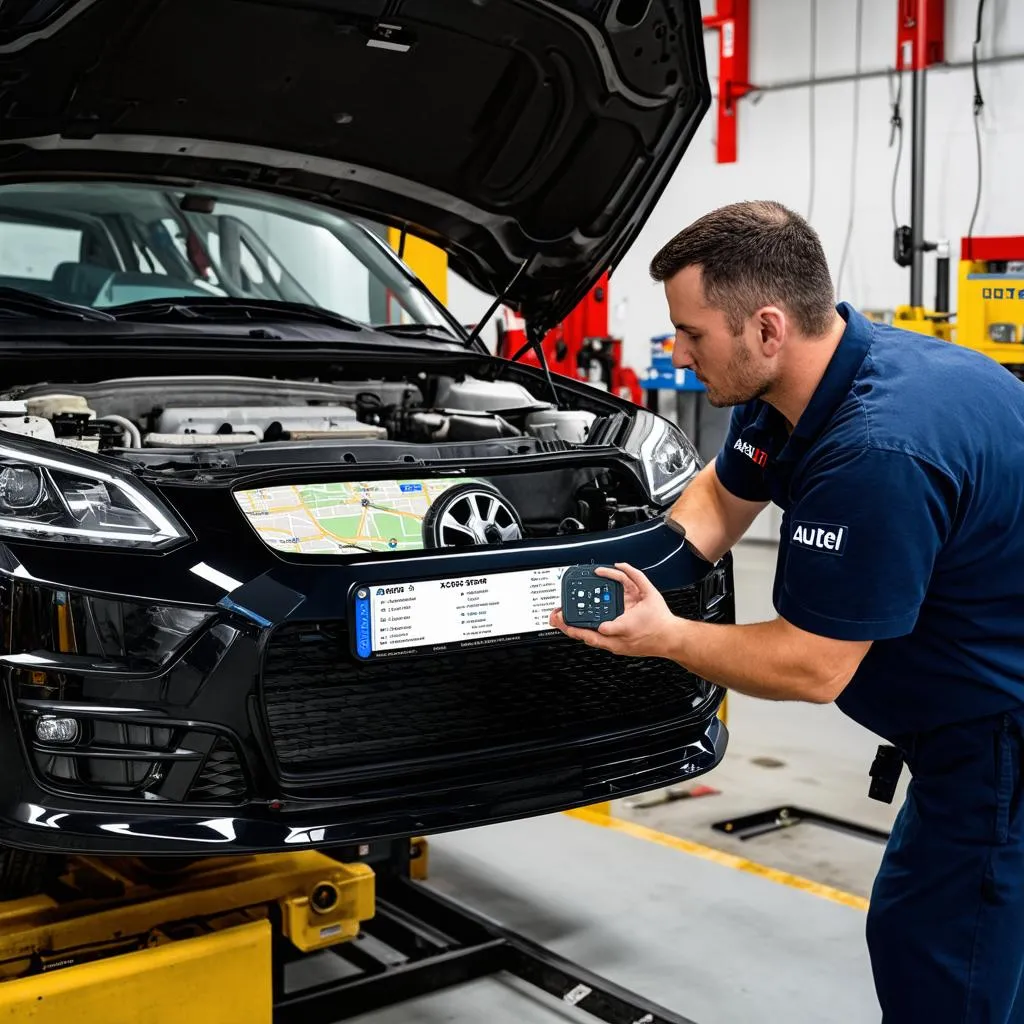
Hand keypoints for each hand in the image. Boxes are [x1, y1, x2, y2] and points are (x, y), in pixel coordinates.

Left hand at [548, 563, 679, 657]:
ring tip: (562, 624)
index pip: (600, 628)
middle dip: (571, 629)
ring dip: (576, 633)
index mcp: (624, 627)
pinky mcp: (618, 647)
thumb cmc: (660, 621)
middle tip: (557, 619)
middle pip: (588, 636)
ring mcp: (617, 644)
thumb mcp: (650, 594)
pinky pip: (598, 642)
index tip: (570, 617)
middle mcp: (618, 639)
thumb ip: (635, 577)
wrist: (670, 638)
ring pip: (591, 641)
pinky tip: (580, 629)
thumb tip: (620, 566)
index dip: (585, 624)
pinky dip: (587, 635)